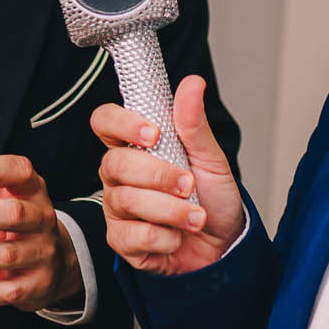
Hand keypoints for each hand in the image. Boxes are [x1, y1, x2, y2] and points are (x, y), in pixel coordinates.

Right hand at [92, 75, 244, 275]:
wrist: (224, 245)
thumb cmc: (212, 197)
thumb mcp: (210, 158)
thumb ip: (194, 123)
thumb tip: (192, 83)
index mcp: (135, 146)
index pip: (105, 121)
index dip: (121, 123)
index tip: (153, 134)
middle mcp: (119, 176)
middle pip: (114, 163)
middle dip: (158, 175)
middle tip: (189, 184)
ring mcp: (117, 208)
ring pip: (126, 200)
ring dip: (171, 210)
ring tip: (196, 216)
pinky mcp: (122, 240)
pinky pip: (134, 235)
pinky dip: (166, 236)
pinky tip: (178, 236)